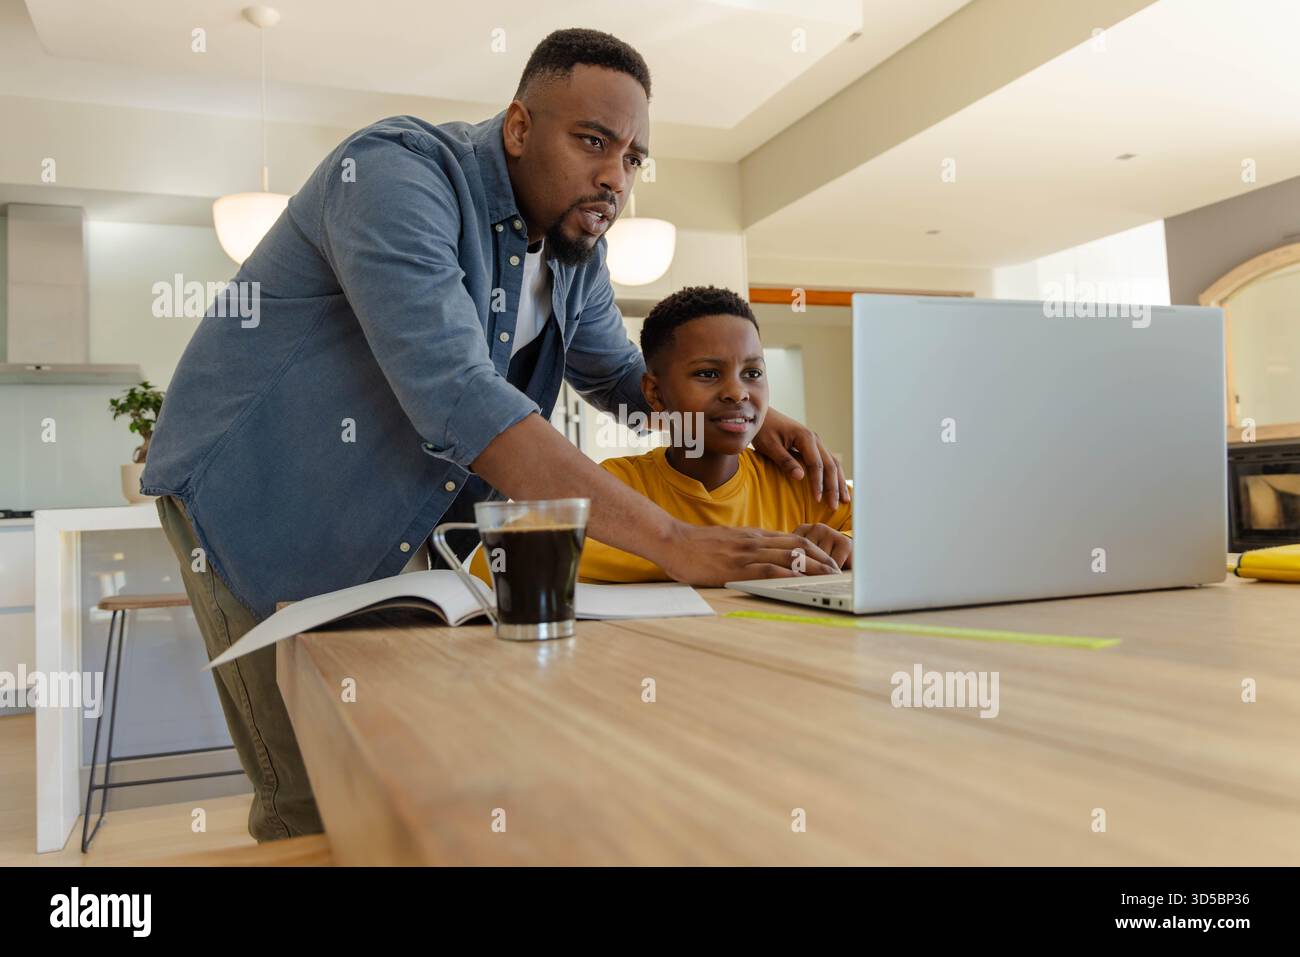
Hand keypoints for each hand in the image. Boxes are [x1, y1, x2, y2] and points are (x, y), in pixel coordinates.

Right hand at [657, 523, 840, 585]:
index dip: (816, 548)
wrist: (673, 541)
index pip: (794, 538)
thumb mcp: (729, 541)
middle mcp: (755, 541)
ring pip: (788, 555)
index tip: (830, 560)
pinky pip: (766, 568)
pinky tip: (799, 581)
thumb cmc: (697, 545)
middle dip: (822, 557)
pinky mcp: (735, 566)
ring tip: (829, 577)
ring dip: (812, 566)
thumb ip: (748, 547)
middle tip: (839, 570)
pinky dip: (786, 574)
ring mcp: (746, 552)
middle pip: (798, 545)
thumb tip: (764, 557)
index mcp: (754, 535)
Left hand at [751, 408, 849, 508]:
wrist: (761, 416)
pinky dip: (834, 475)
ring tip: (844, 500)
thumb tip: (801, 477)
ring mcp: (816, 443)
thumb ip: (785, 461)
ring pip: (833, 463)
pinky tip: (837, 487)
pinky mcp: (813, 447)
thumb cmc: (763, 431)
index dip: (818, 483)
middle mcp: (815, 439)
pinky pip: (827, 462)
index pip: (817, 465)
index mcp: (805, 438)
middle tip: (834, 506)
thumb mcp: (770, 446)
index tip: (817, 500)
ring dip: (839, 482)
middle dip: (833, 487)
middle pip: (830, 465)